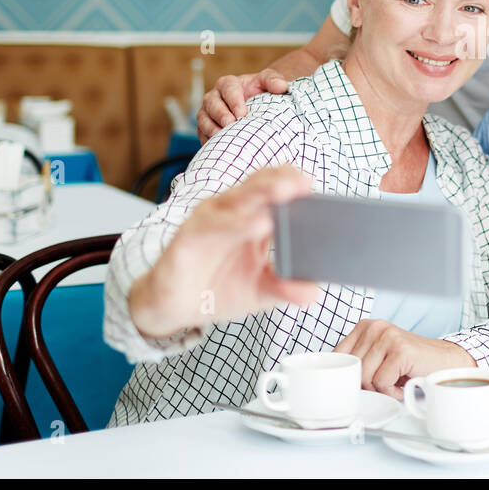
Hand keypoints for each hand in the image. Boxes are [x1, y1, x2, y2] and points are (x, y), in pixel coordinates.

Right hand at [127, 166, 319, 338]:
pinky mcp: (189, 237)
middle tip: (304, 182)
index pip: (274, 190)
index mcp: (253, 217)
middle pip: (258, 187)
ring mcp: (210, 221)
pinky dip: (233, 223)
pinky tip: (254, 225)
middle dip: (281, 181)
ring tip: (285, 194)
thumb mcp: (260, 290)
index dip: (293, 184)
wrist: (175, 308)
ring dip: (261, 195)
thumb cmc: (219, 288)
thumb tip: (313, 294)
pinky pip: (211, 225)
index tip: (313, 186)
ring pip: (236, 200)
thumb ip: (285, 288)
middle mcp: (232, 212)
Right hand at [197, 69, 288, 142]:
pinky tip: (221, 148)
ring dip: (212, 129)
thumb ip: (273, 80)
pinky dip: (209, 141)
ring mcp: (207, 113)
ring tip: (225, 139)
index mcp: (228, 83)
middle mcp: (213, 97)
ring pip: (204, 120)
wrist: (254, 106)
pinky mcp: (204, 128)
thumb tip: (281, 86)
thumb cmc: (259, 93)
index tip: (243, 114)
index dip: (234, 101)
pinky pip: (202, 134)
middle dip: (221, 115)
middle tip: (232, 126)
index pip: (228, 89)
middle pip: (212, 104)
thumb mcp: (267, 82)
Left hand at [333, 320, 474, 399]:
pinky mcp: (400, 350)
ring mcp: (388, 336)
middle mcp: (375, 327)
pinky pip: (381, 383)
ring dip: (381, 388)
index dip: (348, 375)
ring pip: (365, 378)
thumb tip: (333, 378)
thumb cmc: (410, 363)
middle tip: (385, 380)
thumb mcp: (377, 356)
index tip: (361, 380)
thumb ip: (356, 361)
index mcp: (365, 326)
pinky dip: (392, 390)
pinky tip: (403, 382)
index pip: (337, 356)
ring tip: (395, 380)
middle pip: (352, 370)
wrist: (445, 361)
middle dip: (368, 384)